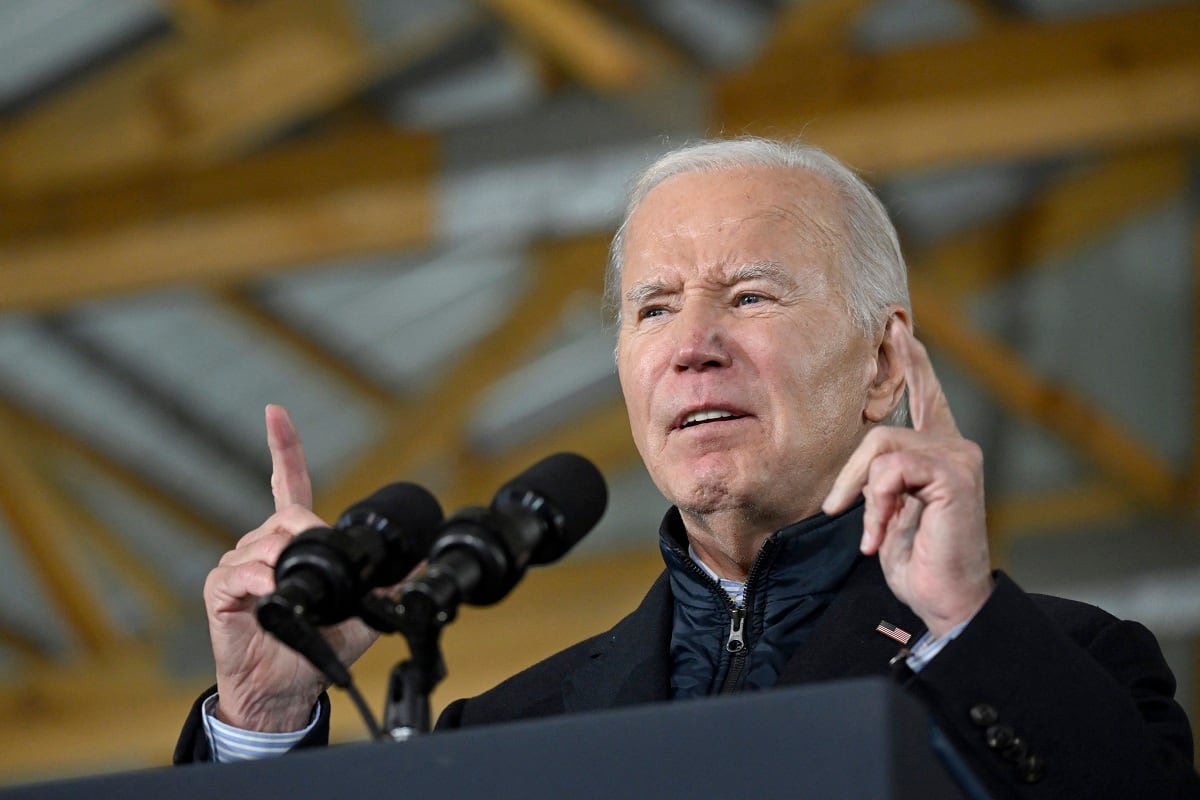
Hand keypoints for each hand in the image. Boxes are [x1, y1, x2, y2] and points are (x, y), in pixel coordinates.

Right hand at [204, 404, 378, 730]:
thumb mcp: (362, 612)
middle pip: (287, 515)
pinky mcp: (220, 591)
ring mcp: (239, 566)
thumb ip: (385, 583)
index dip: (284, 448)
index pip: (288, 483)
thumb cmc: (316, 646)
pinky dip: (259, 579)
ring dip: (286, 562)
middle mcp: (262, 546)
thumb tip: (419, 561)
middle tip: (326, 561)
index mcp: (292, 543)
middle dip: (310, 531)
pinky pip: (239, 572)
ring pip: (266, 541)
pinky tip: (270, 590)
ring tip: (293, 590)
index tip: (276, 412)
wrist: (285, 688)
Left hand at [823, 322, 992, 636]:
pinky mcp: (954, 475)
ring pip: (880, 449)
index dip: (913, 362)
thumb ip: (881, 478)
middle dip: (850, 476)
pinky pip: (891, 469)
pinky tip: (881, 533)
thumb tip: (860, 469)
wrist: (947, 600)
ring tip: (871, 531)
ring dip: (863, 496)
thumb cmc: (919, 561)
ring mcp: (958, 459)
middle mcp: (955, 447)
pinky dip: (878, 505)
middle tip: (838, 511)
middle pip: (879, 434)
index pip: (926, 396)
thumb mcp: (888, 511)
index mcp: (939, 452)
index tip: (899, 329)